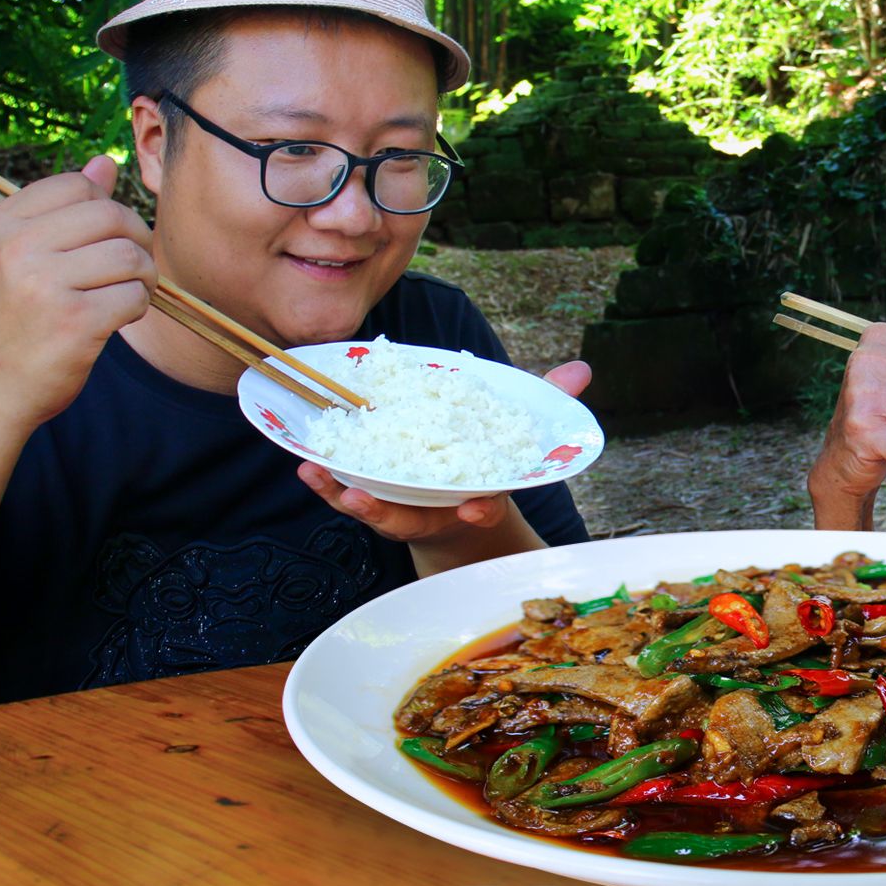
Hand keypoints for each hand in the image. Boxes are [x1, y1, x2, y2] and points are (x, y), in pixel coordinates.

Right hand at [0, 156, 155, 429]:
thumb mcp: (20, 254)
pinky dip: (138, 307)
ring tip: (125, 294)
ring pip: (129, 256)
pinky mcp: (74, 322)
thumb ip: (64, 207)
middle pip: (112, 217)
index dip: (107, 210)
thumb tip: (106, 162)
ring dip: (142, 278)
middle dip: (136, 241)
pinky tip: (118, 318)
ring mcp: (44, 285)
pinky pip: (134, 297)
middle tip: (130, 269)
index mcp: (2, 223)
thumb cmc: (13, 316)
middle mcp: (17, 248)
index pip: (79, 186)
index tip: (105, 238)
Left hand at [298, 360, 591, 547]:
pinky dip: (326, 481)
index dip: (480, 508)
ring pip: (369, 507)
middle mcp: (435, 510)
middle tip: (361, 501)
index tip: (478, 506)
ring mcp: (401, 508)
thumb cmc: (489, 466)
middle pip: (411, 516)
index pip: (482, 507)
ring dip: (341, 494)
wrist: (462, 512)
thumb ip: (547, 403)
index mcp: (477, 498)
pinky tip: (304, 463)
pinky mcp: (375, 497)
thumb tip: (582, 370)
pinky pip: (347, 492)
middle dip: (386, 512)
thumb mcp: (521, 438)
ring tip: (314, 475)